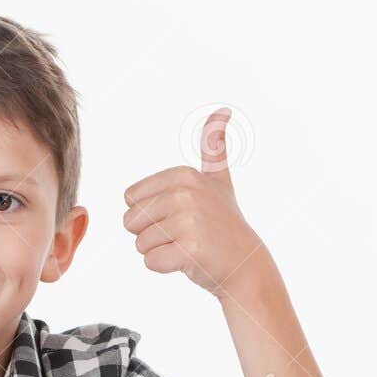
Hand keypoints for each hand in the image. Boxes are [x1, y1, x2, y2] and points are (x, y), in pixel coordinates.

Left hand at [122, 107, 265, 298]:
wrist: (246, 264)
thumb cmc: (224, 224)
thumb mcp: (218, 180)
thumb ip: (214, 147)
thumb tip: (222, 109)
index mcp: (183, 175)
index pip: (130, 199)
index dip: (150, 214)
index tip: (182, 216)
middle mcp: (185, 194)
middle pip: (131, 221)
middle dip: (152, 234)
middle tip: (184, 234)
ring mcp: (189, 221)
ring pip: (140, 243)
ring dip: (160, 251)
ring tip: (188, 246)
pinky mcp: (190, 250)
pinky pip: (151, 261)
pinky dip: (166, 267)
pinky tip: (190, 261)